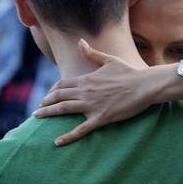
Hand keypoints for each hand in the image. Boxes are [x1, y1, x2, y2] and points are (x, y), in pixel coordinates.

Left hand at [33, 39, 152, 145]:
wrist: (145, 85)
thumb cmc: (129, 72)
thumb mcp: (109, 60)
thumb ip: (92, 53)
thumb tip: (80, 41)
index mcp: (87, 78)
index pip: (62, 84)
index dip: (51, 91)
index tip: (46, 97)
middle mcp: (86, 91)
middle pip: (59, 97)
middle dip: (45, 103)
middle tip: (37, 110)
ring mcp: (92, 105)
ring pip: (64, 109)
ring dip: (49, 113)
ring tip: (37, 118)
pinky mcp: (101, 118)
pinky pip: (81, 129)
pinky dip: (68, 136)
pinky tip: (57, 142)